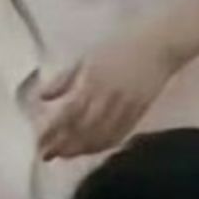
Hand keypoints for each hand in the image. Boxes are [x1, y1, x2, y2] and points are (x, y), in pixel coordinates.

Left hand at [36, 31, 184, 159]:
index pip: (67, 114)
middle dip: (63, 146)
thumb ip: (63, 79)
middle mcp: (108, 97)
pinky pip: (119, 135)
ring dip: (80, 149)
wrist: (159, 43)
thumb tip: (40, 96)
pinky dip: (102, 146)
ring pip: (100, 136)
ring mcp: (126, 107)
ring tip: (65, 155)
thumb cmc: (119, 45)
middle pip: (82, 130)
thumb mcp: (85, 57)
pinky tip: (91, 149)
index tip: (39, 143)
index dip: (52, 132)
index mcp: (92, 81)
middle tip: (47, 155)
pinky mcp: (139, 112)